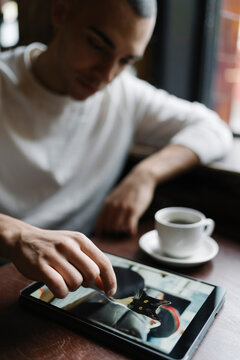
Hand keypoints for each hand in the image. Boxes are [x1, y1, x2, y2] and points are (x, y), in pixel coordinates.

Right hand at [0, 215, 115, 297]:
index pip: (103, 262)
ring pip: (76, 282)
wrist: (23, 239)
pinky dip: (61, 292)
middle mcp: (69, 245)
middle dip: (89, 283)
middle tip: (79, 281)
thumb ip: (90, 262)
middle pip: (92, 273)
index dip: (110, 280)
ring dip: (72, 287)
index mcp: (80, 239)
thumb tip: (105, 284)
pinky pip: (59, 287)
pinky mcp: (41, 266)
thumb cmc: (52, 246)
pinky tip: (57, 287)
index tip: (110, 291)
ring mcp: (54, 255)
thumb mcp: (73, 248)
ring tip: (64, 280)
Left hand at [96, 169, 155, 234]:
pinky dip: (130, 231)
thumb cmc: (128, 190)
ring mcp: (123, 209)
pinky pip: (129, 227)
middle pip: (109, 229)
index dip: (102, 233)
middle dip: (113, 234)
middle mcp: (113, 207)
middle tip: (120, 234)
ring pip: (118, 229)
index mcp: (107, 204)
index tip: (106, 238)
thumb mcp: (114, 197)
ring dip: (122, 233)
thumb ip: (109, 208)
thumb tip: (103, 221)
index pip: (99, 224)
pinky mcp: (134, 210)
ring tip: (126, 230)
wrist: (141, 179)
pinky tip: (132, 230)